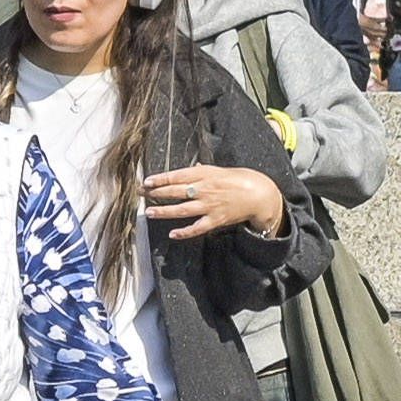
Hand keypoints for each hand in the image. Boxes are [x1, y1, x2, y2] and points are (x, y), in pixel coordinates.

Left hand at [137, 163, 281, 243]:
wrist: (259, 194)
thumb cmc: (240, 179)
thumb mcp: (220, 170)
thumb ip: (203, 171)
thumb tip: (192, 167)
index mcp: (205, 174)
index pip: (178, 175)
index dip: (161, 179)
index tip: (147, 181)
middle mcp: (205, 189)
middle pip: (175, 191)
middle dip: (156, 193)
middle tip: (140, 194)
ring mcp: (210, 206)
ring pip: (182, 210)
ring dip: (164, 212)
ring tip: (149, 213)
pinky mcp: (216, 220)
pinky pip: (197, 228)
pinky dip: (184, 232)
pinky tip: (172, 234)